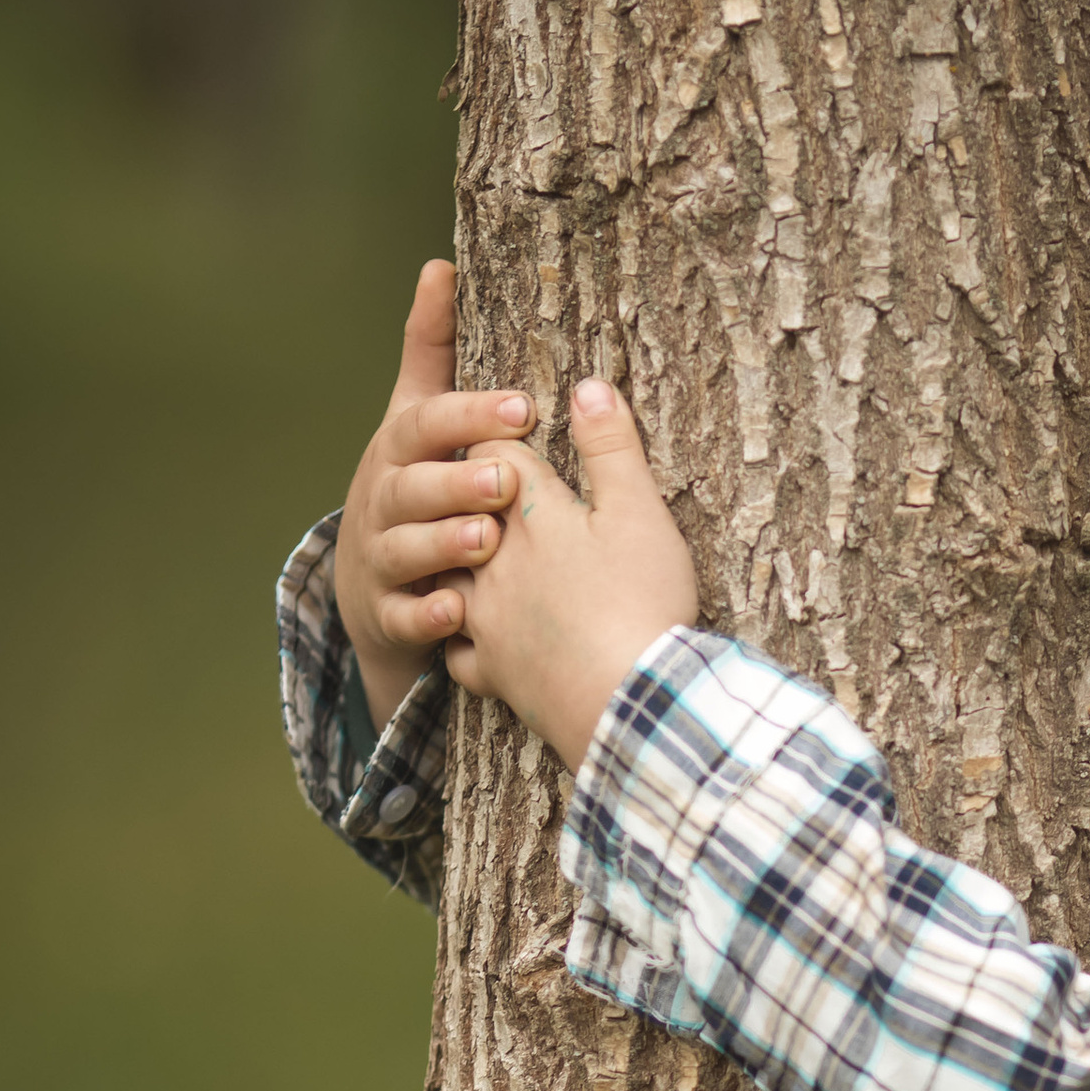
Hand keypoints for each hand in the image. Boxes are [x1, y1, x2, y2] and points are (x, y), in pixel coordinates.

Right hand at [334, 261, 535, 729]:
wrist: (373, 585)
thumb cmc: (414, 485)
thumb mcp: (417, 417)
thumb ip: (431, 349)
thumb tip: (439, 264)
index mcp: (400, 451)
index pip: (426, 423)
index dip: (468, 414)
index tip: (522, 408)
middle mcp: (384, 501)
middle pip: (412, 487)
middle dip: (456, 481)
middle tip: (506, 479)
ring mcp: (382, 559)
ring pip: (405, 550)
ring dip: (443, 544)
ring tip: (487, 539)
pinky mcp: (387, 614)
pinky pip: (405, 616)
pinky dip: (428, 615)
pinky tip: (459, 611)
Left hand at [446, 374, 700, 767]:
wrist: (630, 703)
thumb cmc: (640, 602)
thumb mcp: (640, 513)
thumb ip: (611, 447)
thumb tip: (588, 387)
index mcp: (529, 517)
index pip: (492, 455)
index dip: (500, 435)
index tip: (512, 431)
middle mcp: (493, 564)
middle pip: (460, 513)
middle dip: (469, 496)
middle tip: (487, 490)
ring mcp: (485, 622)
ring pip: (448, 579)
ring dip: (456, 564)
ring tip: (474, 558)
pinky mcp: (492, 674)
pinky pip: (457, 650)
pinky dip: (461, 637)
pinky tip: (476, 635)